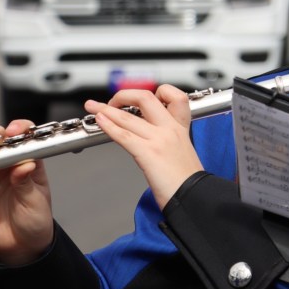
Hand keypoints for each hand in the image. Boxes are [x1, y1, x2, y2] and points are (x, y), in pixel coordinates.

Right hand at [0, 121, 53, 265]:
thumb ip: (27, 183)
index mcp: (30, 161)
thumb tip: (25, 165)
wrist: (20, 244)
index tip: (13, 133)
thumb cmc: (35, 218)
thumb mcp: (35, 200)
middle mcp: (10, 163)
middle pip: (0, 140)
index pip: (26, 139)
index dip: (19, 130)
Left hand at [85, 85, 203, 210]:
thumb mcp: (183, 153)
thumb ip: (170, 142)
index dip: (156, 92)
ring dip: (106, 109)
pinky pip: (124, 135)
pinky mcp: (149, 153)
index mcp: (180, 128)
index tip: (140, 99)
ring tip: (93, 107)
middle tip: (112, 101)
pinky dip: (108, 126)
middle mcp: (170, 129)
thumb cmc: (188, 181)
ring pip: (129, 117)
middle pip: (146, 98)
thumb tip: (152, 142)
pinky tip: (100, 121)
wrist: (195, 196)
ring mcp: (160, 139)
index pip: (173, 96)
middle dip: (124, 95)